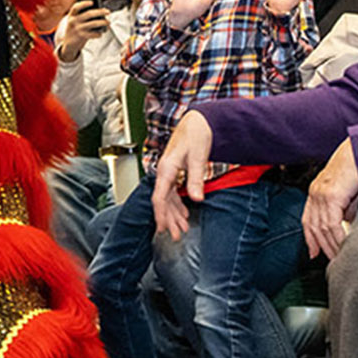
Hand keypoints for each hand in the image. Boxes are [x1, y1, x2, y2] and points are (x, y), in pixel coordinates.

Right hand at [56, 0, 108, 61]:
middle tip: (108, 12)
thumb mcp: (74, 21)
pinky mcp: (82, 36)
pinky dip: (99, 33)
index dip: (84, 3)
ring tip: (108, 22)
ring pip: (94, 23)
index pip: (76, 7)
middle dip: (100, 12)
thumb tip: (99, 12)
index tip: (92, 2)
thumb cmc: (75, 28)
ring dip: (103, 22)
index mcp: (71, 15)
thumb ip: (82, 15)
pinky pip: (93, 33)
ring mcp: (78, 29)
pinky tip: (101, 33)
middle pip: (89, 14)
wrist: (68, 43)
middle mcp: (74, 21)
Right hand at [152, 109, 212, 239]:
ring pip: (168, 197)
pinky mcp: (176, 171)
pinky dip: (177, 204)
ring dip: (174, 213)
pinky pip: (173, 191)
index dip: (161, 214)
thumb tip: (196, 198)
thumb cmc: (196, 134)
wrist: (198, 121)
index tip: (162, 228)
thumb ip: (195, 178)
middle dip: (168, 219)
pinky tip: (184, 212)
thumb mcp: (197, 157)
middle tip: (175, 235)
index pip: (159, 197)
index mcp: (167, 168)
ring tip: (181, 229)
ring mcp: (169, 172)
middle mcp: (165, 171)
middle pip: (163, 200)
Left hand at [302, 139, 357, 259]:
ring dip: (330, 245)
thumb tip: (343, 224)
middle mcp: (315, 193)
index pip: (308, 220)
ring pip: (322, 227)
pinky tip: (343, 245)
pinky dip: (337, 237)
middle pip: (313, 226)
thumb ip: (344, 208)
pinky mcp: (331, 195)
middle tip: (331, 261)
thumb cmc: (355, 170)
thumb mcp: (348, 193)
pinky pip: (332, 222)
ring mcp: (321, 193)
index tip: (313, 253)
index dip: (310, 238)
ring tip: (338, 258)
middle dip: (321, 246)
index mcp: (316, 192)